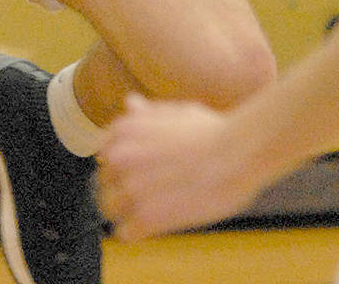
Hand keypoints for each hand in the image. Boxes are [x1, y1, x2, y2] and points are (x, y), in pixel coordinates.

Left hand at [100, 94, 253, 239]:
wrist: (235, 155)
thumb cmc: (211, 131)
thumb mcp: (175, 111)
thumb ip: (148, 113)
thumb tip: (131, 104)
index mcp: (123, 130)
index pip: (104, 156)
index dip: (121, 167)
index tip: (137, 175)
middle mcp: (119, 157)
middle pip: (104, 184)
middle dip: (122, 191)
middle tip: (146, 197)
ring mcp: (131, 188)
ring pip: (109, 210)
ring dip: (125, 213)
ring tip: (146, 215)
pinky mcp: (146, 217)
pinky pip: (125, 233)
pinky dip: (136, 233)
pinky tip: (151, 228)